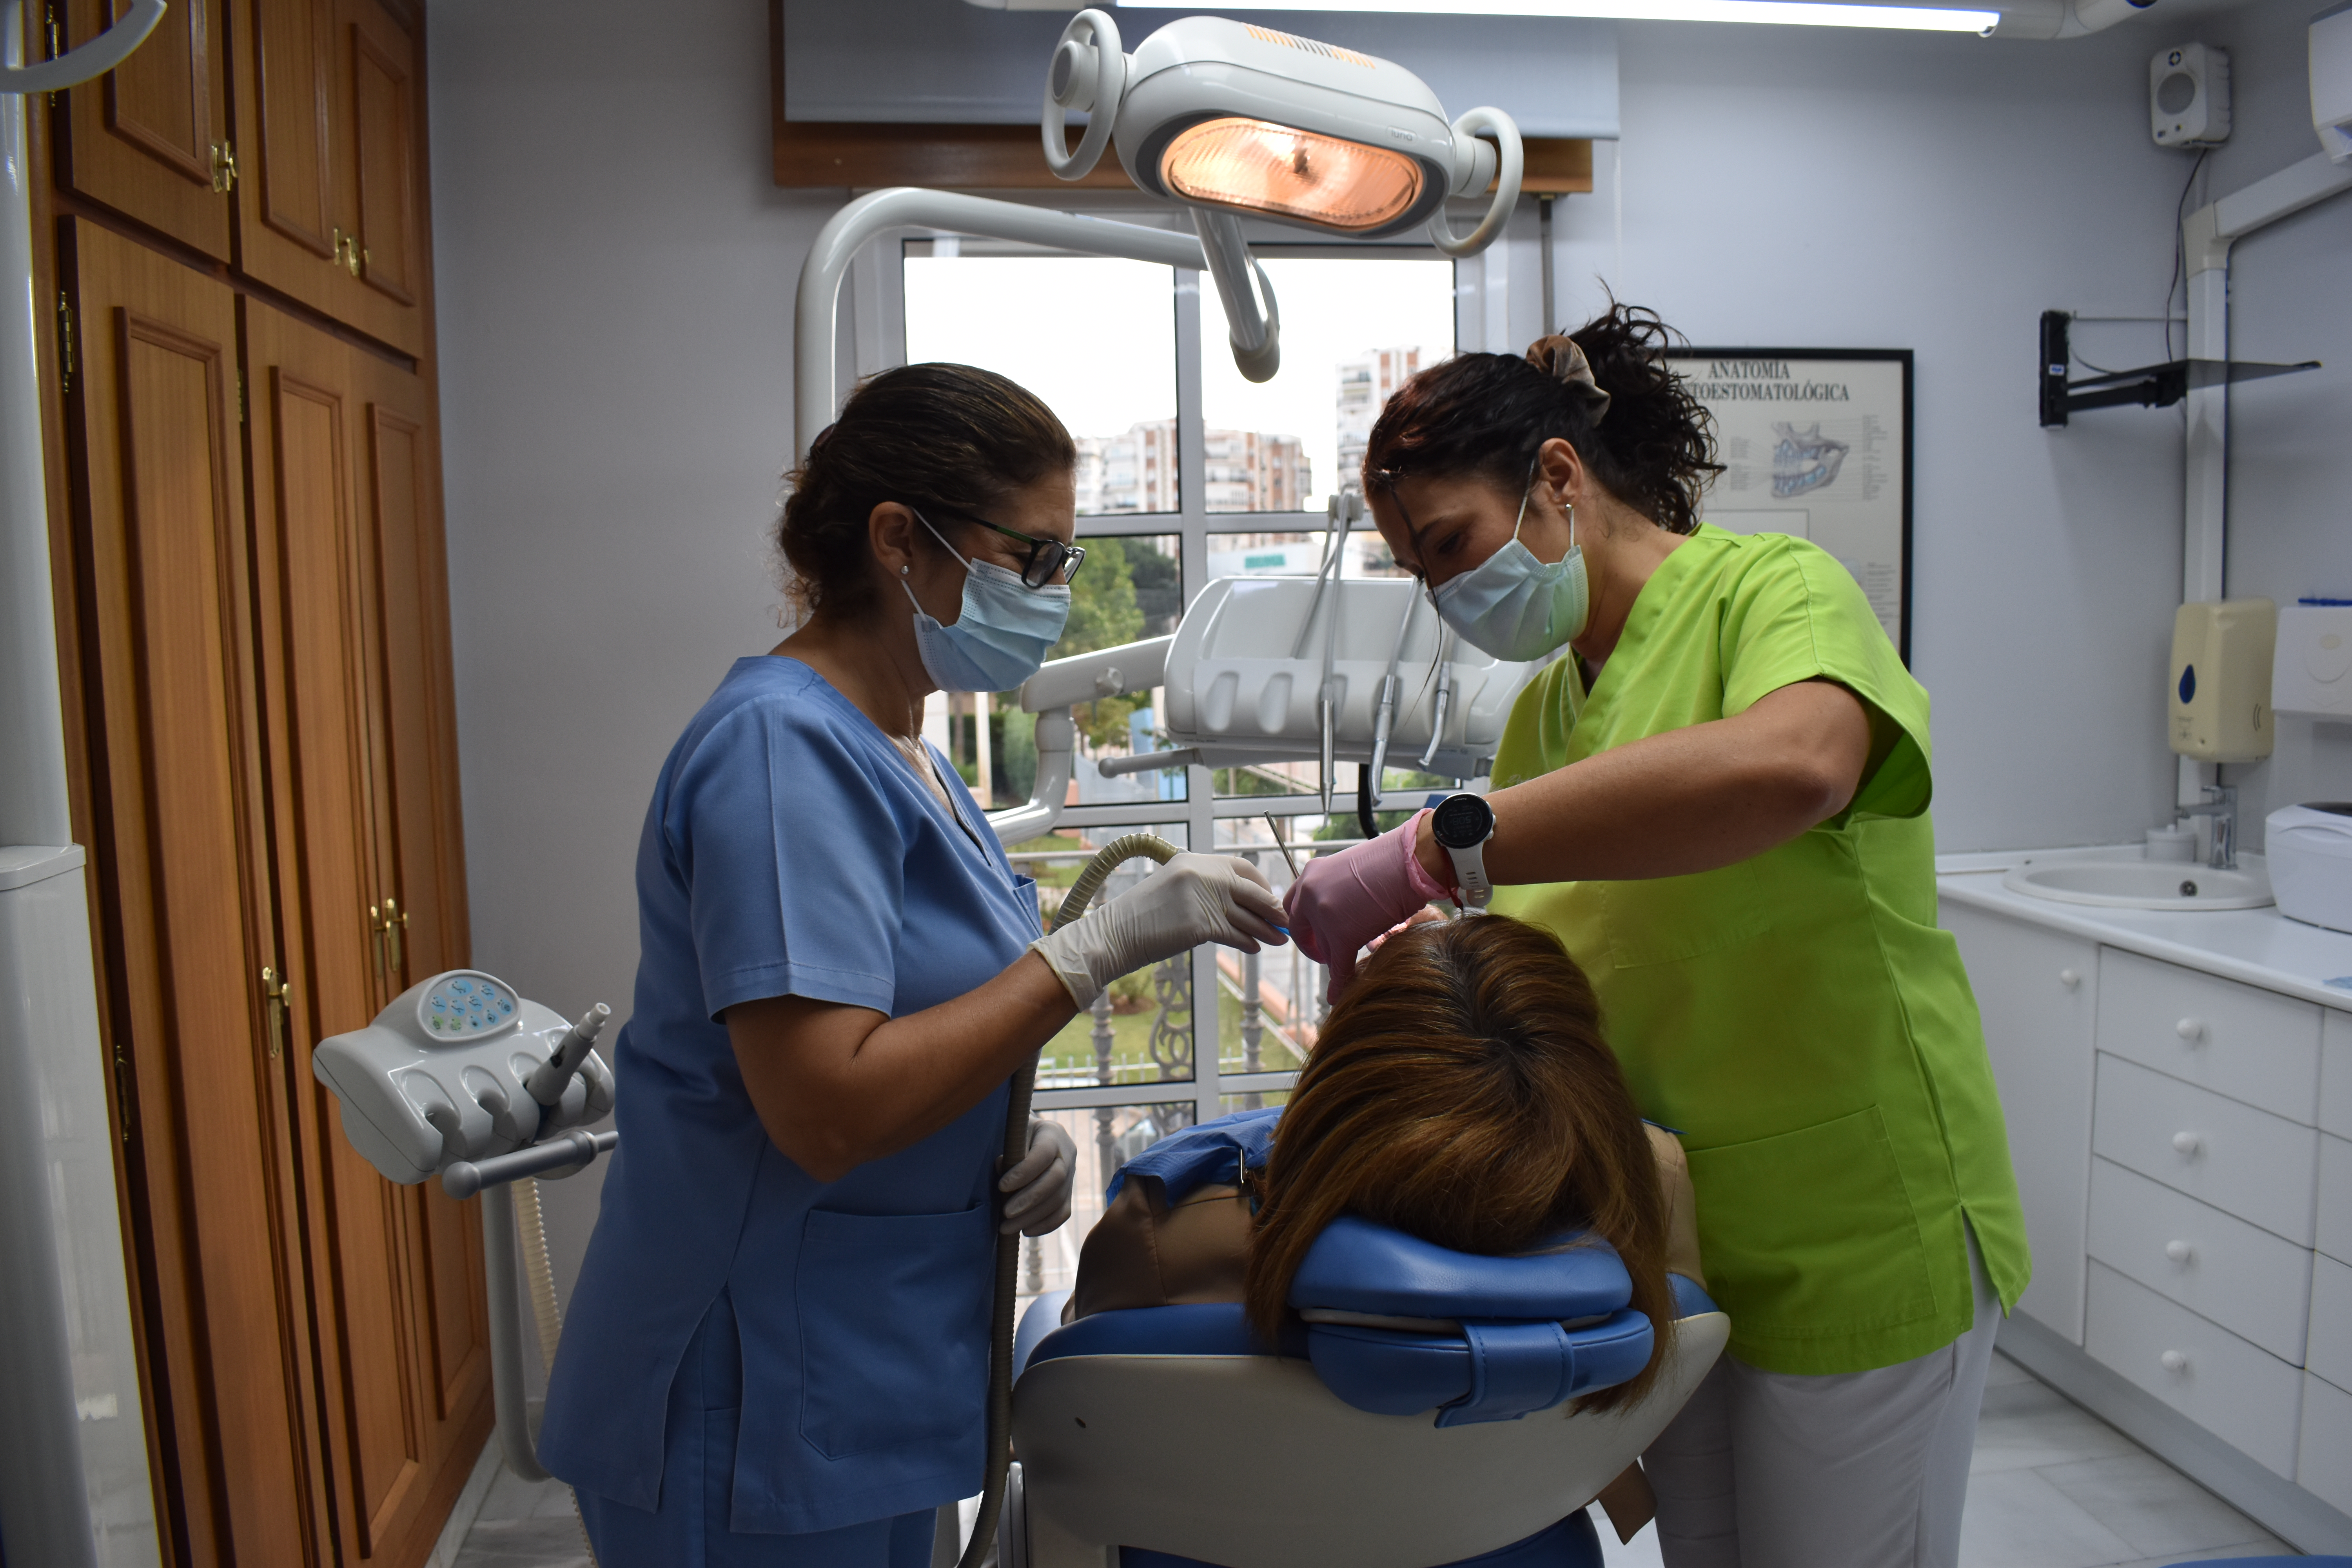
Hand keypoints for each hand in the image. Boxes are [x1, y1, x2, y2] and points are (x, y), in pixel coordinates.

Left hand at [999, 1118, 1075, 1234]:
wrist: (1030, 1138)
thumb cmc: (1015, 1135)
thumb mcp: (1010, 1134)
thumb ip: (1007, 1149)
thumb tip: (1001, 1167)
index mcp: (1052, 1133)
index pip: (1043, 1154)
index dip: (1024, 1172)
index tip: (1001, 1186)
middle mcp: (1067, 1153)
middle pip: (1056, 1179)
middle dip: (1029, 1199)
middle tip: (1005, 1213)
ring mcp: (1071, 1174)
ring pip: (1059, 1200)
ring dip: (1032, 1217)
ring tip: (1007, 1227)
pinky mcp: (1068, 1193)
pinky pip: (1063, 1213)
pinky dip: (1044, 1225)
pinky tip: (1025, 1230)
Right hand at [1030, 852, 1287, 1008]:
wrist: (1114, 935)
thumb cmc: (1141, 917)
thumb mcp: (1173, 890)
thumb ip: (1204, 890)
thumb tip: (1241, 905)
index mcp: (1193, 860)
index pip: (1241, 867)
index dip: (1261, 884)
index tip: (1270, 898)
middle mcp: (1201, 874)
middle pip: (1251, 890)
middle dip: (1272, 908)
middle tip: (1286, 921)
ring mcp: (1201, 898)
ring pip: (1247, 915)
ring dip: (1267, 929)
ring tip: (1279, 939)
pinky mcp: (1200, 924)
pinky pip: (1236, 934)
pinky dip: (1248, 942)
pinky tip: (1253, 948)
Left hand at [1282, 810, 1451, 999]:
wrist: (1409, 862)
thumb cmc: (1390, 862)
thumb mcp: (1349, 870)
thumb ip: (1334, 888)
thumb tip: (1335, 910)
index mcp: (1310, 874)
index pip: (1293, 906)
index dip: (1302, 924)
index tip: (1312, 935)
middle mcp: (1309, 892)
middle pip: (1301, 929)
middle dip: (1312, 945)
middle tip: (1325, 954)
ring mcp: (1324, 914)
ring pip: (1323, 947)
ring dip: (1334, 958)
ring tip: (1344, 966)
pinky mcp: (1343, 934)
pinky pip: (1338, 965)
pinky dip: (1338, 983)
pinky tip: (1337, 995)